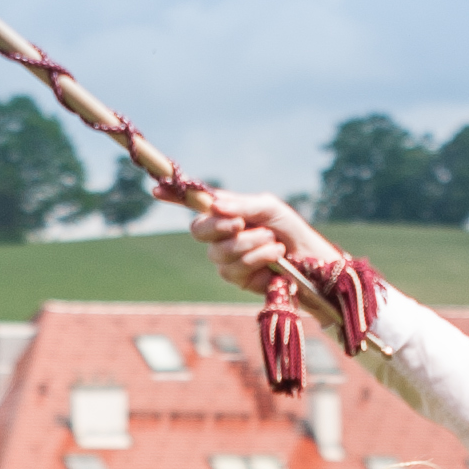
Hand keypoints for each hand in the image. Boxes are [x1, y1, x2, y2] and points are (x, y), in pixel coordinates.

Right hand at [189, 190, 345, 300]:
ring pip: (220, 251)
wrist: (312, 258)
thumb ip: (241, 205)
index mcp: (226, 213)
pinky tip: (274, 256)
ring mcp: (226, 258)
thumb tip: (215, 206)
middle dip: (219, 227)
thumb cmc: (290, 229)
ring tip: (272, 241)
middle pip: (198, 230)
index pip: (195, 205)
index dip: (174, 197)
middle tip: (241, 223)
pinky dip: (257, 258)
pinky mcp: (237, 279)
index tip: (157, 189)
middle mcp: (221, 235)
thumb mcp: (268, 207)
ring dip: (250, 244)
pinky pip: (235, 268)